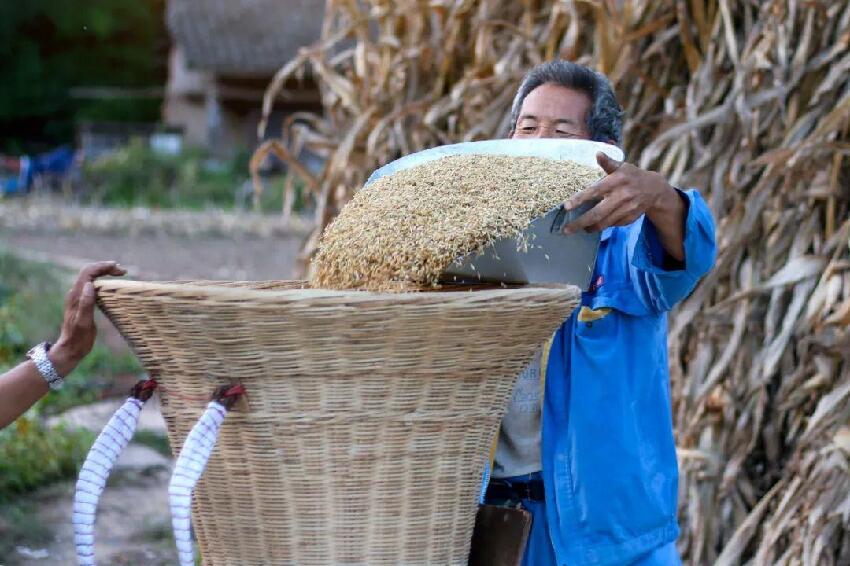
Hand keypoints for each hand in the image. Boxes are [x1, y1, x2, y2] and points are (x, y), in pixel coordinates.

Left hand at [48, 261, 126, 375]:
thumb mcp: (84, 322)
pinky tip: (111, 286)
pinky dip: (103, 281)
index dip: (102, 267)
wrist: (70, 348)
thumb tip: (90, 285)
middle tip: (122, 271)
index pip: (88, 272)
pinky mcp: (82, 302)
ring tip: (119, 274)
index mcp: (76, 296)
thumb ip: (86, 303)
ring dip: (104, 272)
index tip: (118, 268)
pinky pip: (92, 285)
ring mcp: (78, 297)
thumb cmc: (78, 338)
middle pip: (89, 272)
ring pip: (91, 277)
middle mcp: (76, 293)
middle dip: (105, 267)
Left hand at [563, 152, 676, 233]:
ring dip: (589, 227)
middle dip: (580, 223)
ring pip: (604, 223)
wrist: (654, 189)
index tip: (566, 207)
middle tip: (566, 229)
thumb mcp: (622, 166)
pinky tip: (594, 226)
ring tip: (578, 229)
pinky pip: (612, 225)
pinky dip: (602, 226)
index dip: (579, 199)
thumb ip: (608, 163)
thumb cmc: (632, 176)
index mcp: (615, 182)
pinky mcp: (630, 219)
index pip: (594, 191)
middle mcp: (621, 197)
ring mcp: (626, 210)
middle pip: (597, 214)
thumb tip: (597, 153)